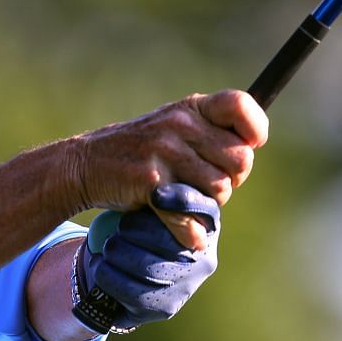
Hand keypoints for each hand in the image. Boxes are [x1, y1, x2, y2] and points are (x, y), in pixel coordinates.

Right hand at [65, 91, 266, 240]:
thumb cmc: (140, 152)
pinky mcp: (151, 181)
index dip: (255, 129)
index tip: (250, 146)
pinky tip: (188, 235)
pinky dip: (191, 232)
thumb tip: (252, 148)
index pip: (241, 105)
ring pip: (220, 189)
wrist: (86, 165)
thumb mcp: (173, 127)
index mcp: (190, 108)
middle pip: (241, 158)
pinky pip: (190, 214)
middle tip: (209, 184)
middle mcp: (180, 123)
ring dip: (210, 204)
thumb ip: (209, 133)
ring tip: (187, 200)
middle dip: (233, 179)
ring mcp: (164, 151)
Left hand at [72, 183, 221, 333]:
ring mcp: (187, 286)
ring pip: (148, 269)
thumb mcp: (148, 204)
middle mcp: (204, 258)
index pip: (202, 210)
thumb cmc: (139, 226)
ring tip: (108, 247)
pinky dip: (110, 277)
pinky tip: (101, 266)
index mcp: (206, 224)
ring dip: (119, 254)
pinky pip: (134, 293)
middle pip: (169, 242)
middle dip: (136, 232)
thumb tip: (154, 185)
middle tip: (119, 228)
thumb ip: (154, 193)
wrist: (123, 270)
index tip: (156, 194)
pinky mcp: (167, 307)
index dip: (182, 201)